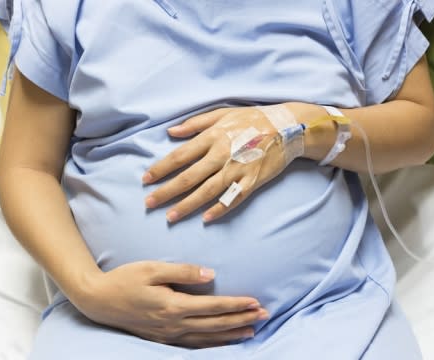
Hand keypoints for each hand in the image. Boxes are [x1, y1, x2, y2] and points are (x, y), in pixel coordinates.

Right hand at [69, 261, 268, 347]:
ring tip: (252, 331)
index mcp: (173, 305)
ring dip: (231, 334)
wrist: (98, 301)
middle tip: (264, 315)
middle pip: (215, 324)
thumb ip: (183, 272)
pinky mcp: (162, 339)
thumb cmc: (125, 280)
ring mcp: (167, 335)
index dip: (236, 305)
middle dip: (241, 320)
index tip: (256, 302)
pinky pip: (193, 345)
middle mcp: (173, 324)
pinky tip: (223, 342)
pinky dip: (212, 345)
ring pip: (207, 338)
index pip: (213, 306)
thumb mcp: (152, 268)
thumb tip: (211, 275)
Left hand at [143, 106, 289, 222]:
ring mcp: (237, 169)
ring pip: (207, 191)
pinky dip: (220, 209)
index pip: (179, 156)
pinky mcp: (252, 181)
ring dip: (187, 205)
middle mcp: (222, 154)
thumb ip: (195, 124)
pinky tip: (206, 219)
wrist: (288, 127)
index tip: (145, 179)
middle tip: (149, 203)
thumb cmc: (253, 118)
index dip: (161, 169)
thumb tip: (171, 132)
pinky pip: (233, 198)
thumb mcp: (222, 113)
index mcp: (212, 137)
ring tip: (170, 216)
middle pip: (188, 177)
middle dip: (166, 192)